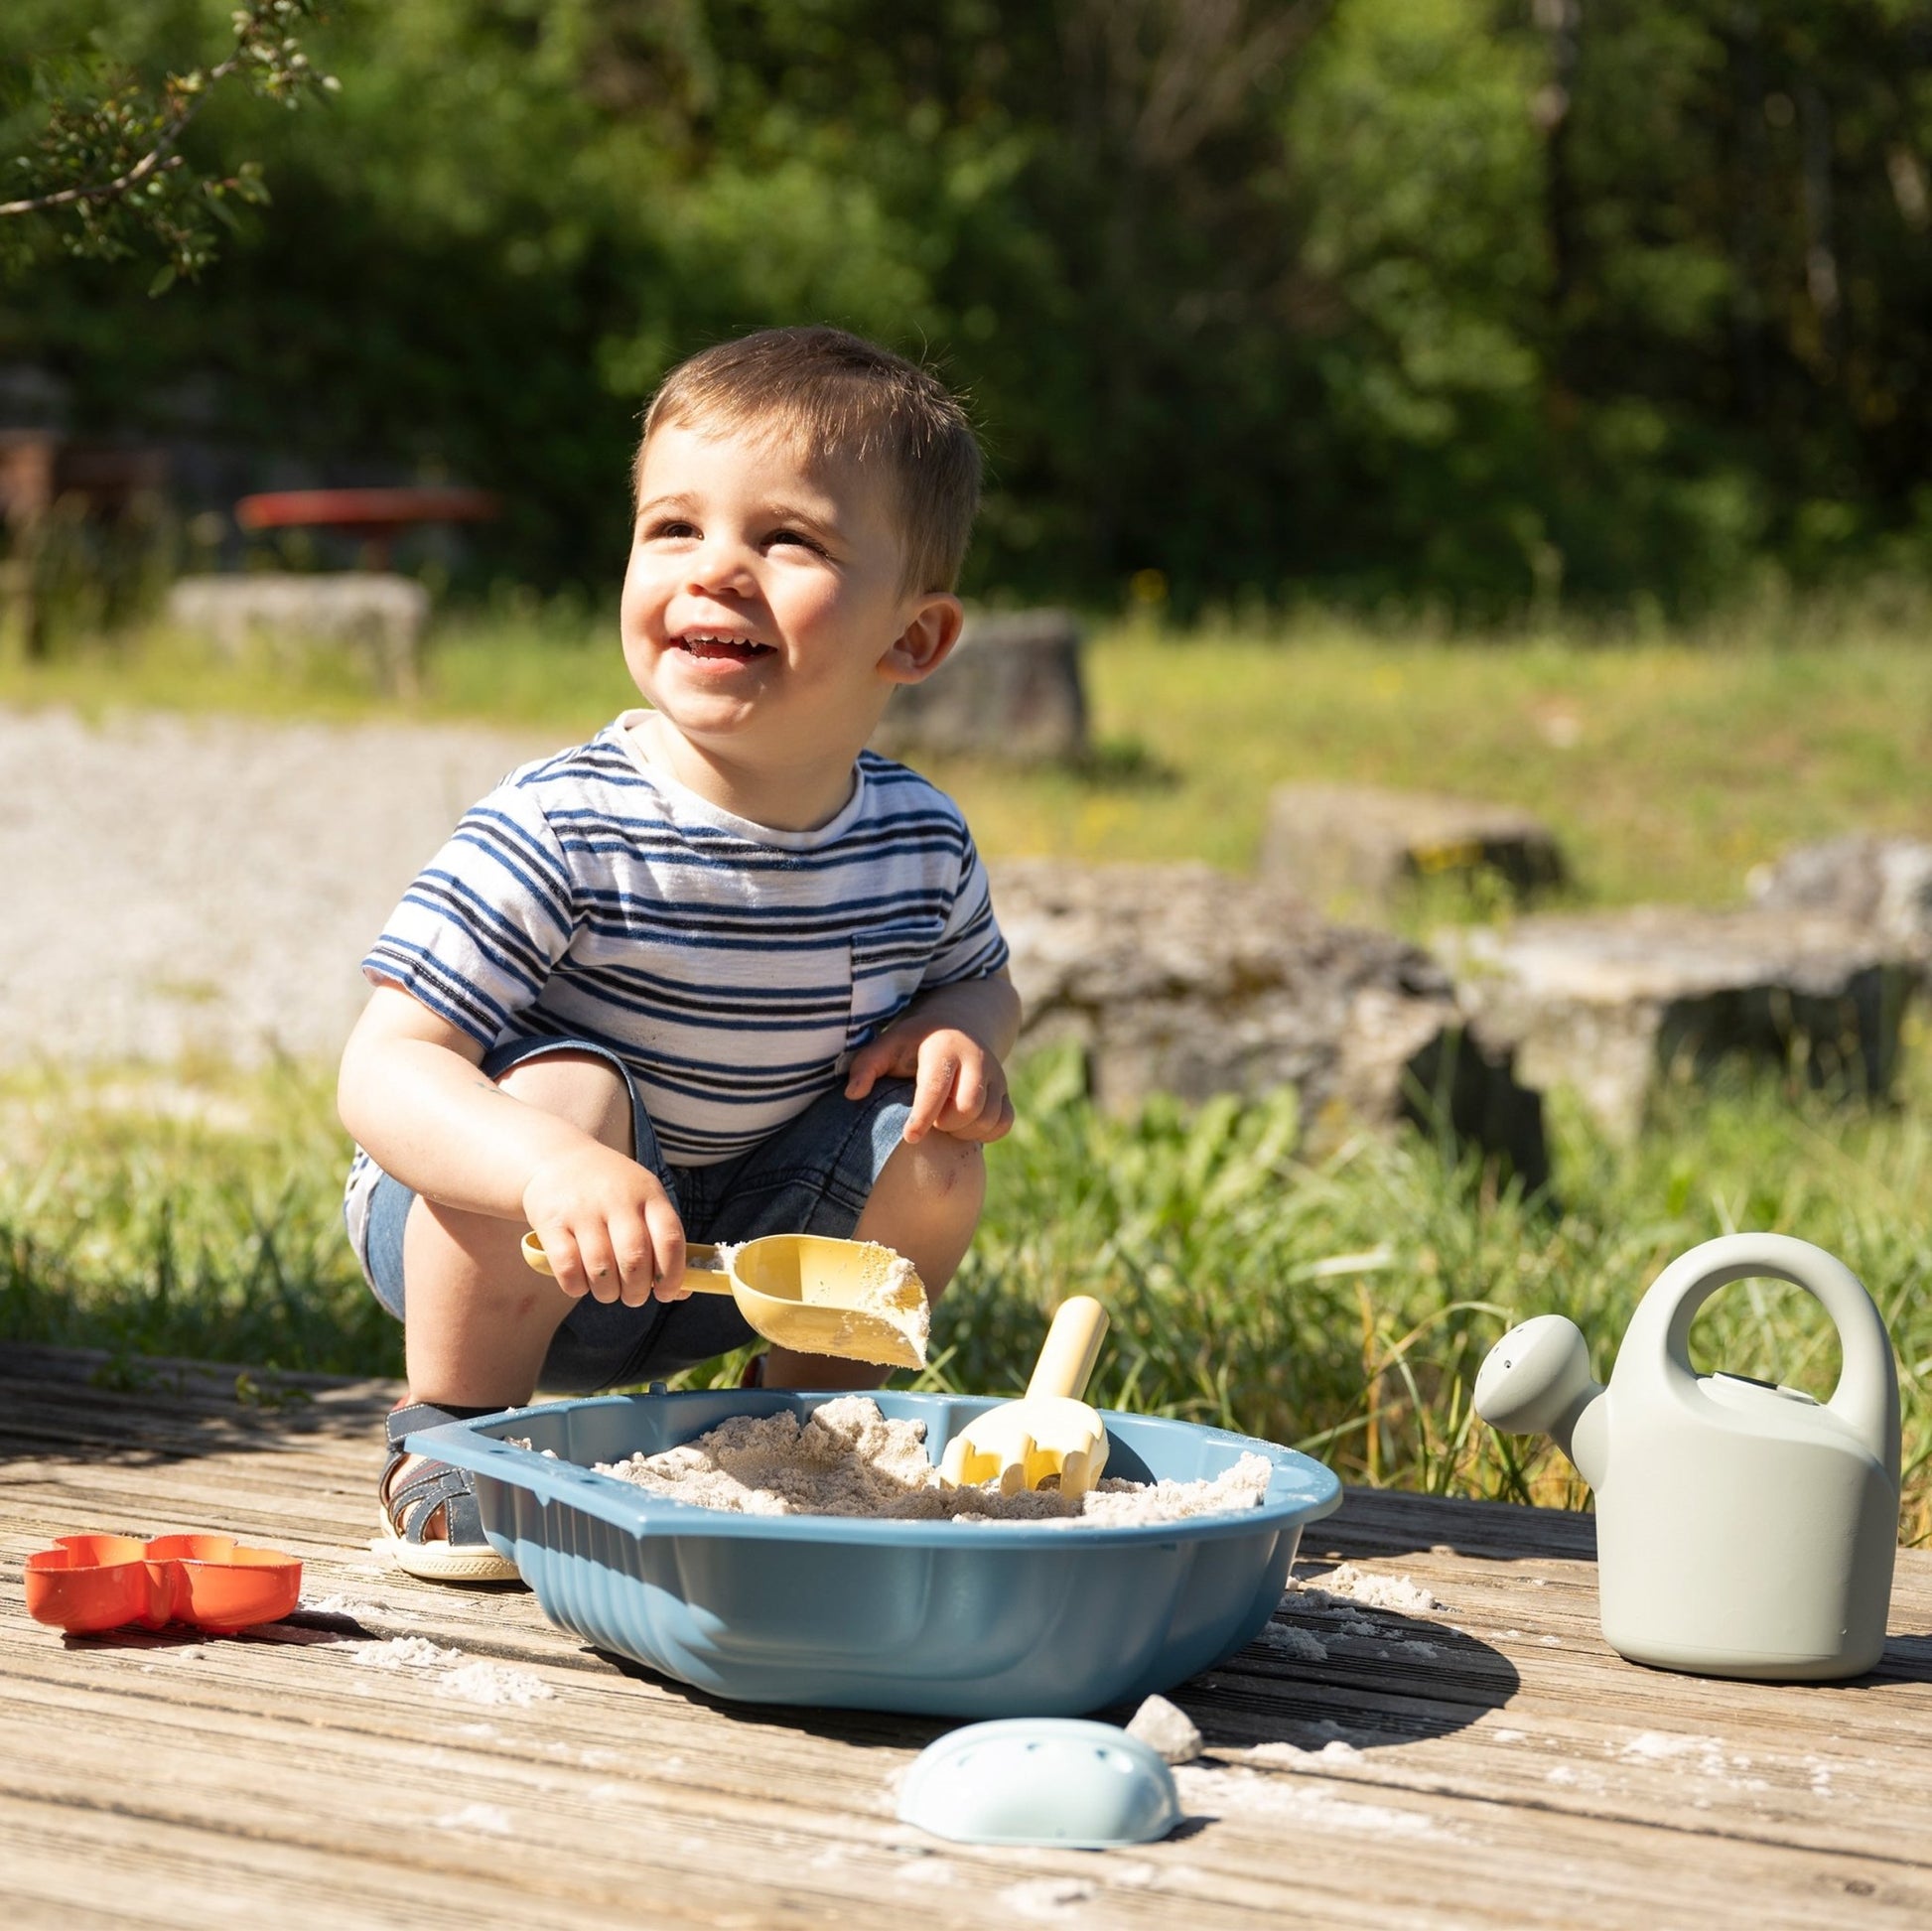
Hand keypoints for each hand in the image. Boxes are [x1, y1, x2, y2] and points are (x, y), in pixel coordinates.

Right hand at [520, 1143, 688, 1305]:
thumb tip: (680, 1293)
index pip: (670, 1238)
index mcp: (648, 1194)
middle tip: (633, 1296)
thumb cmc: (610, 1190)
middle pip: (635, 1259)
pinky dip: (577, 1286)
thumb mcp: (642, 1200)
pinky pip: (567, 1268)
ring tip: (607, 1291)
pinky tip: (581, 1283)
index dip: (672, 1274)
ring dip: (607, 1292)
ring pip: (601, 1269)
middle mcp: (617, 1199)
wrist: (557, 1158)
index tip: (666, 1293)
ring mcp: (582, 1210)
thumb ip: (662, 1241)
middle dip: (637, 1291)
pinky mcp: (551, 1222)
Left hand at [846, 1022, 1014, 1143]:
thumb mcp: (888, 1045)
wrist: (957, 1027)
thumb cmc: (914, 1043)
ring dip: (964, 1131)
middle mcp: (977, 1059)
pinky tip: (964, 1126)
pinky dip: (985, 1133)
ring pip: (988, 1119)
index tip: (909, 1136)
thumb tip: (852, 1094)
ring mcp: (996, 1075)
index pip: (936, 1087)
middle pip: (968, 1107)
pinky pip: (1004, 1124)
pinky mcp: (1005, 1091)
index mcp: (944, 1047)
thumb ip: (866, 1066)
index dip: (922, 1117)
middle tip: (930, 1120)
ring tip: (944, 1122)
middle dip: (946, 1123)